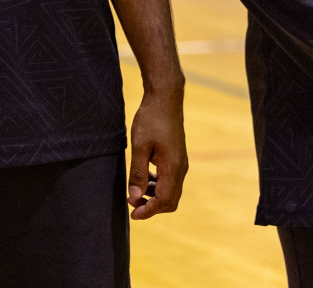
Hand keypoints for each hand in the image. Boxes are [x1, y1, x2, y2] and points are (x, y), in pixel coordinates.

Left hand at [128, 85, 187, 218]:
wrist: (165, 98)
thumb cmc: (151, 119)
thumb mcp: (139, 146)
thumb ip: (138, 173)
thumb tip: (135, 198)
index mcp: (172, 168)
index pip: (164, 201)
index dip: (148, 211)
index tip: (132, 214)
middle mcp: (180, 168)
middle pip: (170, 200)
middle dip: (152, 206)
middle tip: (132, 204)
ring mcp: (180, 163)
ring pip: (170, 191)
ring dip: (154, 195)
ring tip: (135, 191)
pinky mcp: (177, 157)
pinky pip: (170, 180)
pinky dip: (157, 185)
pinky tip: (144, 177)